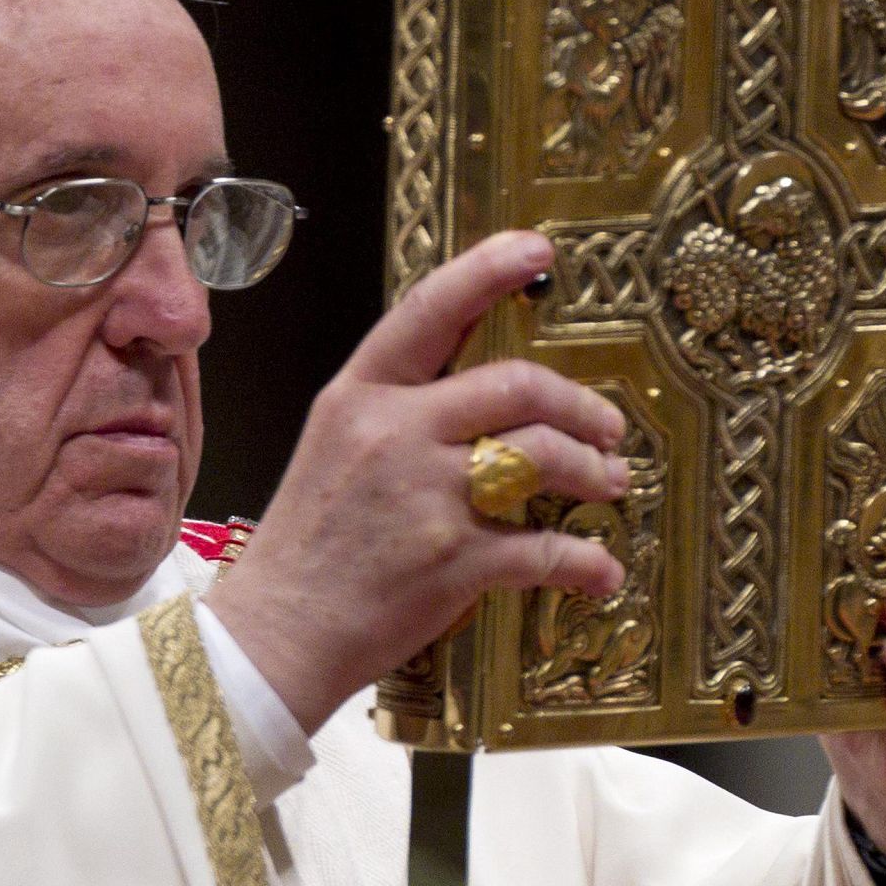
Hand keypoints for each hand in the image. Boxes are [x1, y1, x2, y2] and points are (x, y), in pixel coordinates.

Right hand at [207, 232, 627, 733]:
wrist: (276, 634)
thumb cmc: (308, 545)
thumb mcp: (335, 447)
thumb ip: (397, 410)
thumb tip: (478, 393)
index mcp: (359, 396)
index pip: (429, 311)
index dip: (489, 271)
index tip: (538, 251)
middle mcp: (393, 432)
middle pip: (515, 384)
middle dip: (578, 405)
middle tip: (606, 426)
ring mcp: (425, 496)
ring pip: (542, 456)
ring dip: (591, 470)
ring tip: (609, 482)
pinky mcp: (453, 561)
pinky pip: (545, 548)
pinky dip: (585, 562)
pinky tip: (598, 571)